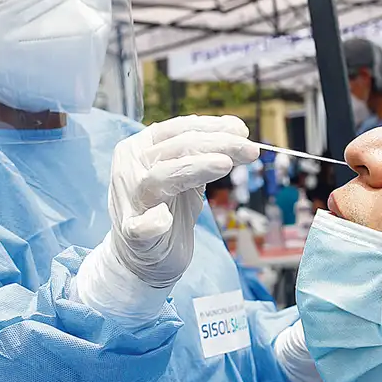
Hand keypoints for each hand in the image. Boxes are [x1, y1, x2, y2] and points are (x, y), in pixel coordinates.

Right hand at [107, 115, 258, 289]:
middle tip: (251, 149)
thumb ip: (207, 152)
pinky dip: (150, 223)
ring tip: (225, 164)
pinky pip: (138, 227)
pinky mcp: (133, 235)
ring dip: (193, 168)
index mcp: (140, 148)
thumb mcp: (190, 174)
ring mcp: (131, 201)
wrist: (144, 254)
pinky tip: (164, 220)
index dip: (211, 127)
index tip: (242, 131)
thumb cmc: (167, 207)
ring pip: (159, 177)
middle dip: (217, 145)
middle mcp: (130, 169)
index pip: (177, 129)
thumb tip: (238, 130)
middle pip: (175, 148)